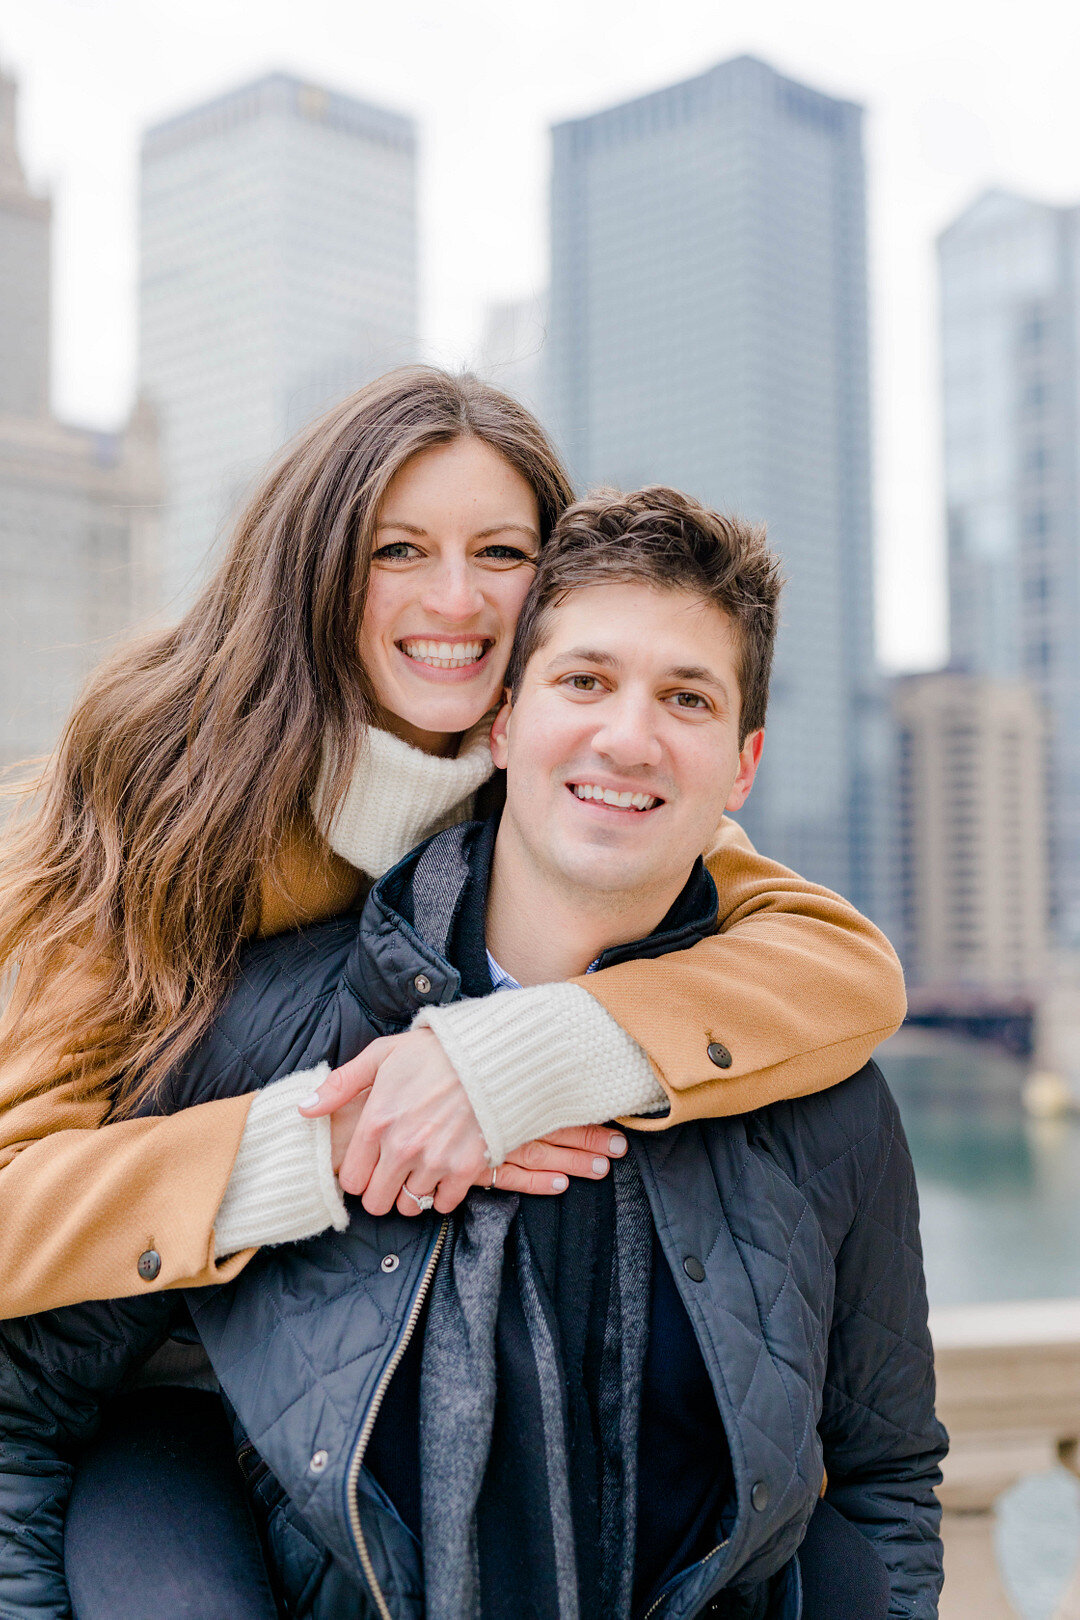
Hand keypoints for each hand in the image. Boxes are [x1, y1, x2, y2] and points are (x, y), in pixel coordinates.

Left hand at [300, 1030, 627, 1215]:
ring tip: (421, 1168)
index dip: (359, 1175)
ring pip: (410, 1206)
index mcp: (376, 1123)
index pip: (351, 1181)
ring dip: (412, 1192)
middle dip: (382, 1190)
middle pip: (376, 1202)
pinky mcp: (466, 1168)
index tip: (371, 1163)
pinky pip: (444, 1203)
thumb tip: (305, 1110)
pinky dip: (443, 1193)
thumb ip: (340, 1084)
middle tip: (394, 1171)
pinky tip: (444, 1170)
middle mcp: (402, 1147)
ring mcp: (435, 1160)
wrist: (490, 1054)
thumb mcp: (381, 1055)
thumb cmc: (433, 1052)